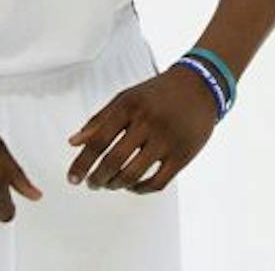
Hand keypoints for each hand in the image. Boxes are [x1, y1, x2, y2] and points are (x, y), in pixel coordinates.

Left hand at [65, 66, 219, 193]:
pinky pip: (157, 183)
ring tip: (110, 185)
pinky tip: (133, 186)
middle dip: (97, 179)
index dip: (81, 163)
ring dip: (116, 185)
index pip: (98, 140)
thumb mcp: (127, 97)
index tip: (72, 179)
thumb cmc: (158, 93)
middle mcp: (148, 122)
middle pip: (113, 160)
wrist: (201, 85)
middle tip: (92, 184)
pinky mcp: (183, 154)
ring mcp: (167, 139)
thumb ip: (100, 119)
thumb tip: (73, 142)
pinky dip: (140, 190)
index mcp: (130, 106)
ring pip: (133, 174)